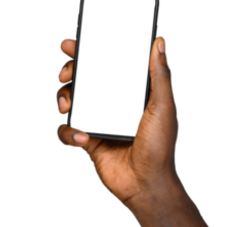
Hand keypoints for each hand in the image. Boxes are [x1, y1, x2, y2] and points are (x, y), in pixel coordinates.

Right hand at [54, 36, 177, 210]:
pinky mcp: (88, 141)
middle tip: (67, 73)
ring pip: (69, 101)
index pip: (105, 65)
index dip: (87, 52)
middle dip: (69, 71)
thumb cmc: (160, 147)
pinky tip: (82, 136)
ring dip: (63, 98)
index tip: (72, 44)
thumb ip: (159, 74)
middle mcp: (112, 104)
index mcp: (129, 91)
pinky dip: (68, 132)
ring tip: (68, 104)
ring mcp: (98, 121)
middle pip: (82, 78)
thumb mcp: (163, 106)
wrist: (147, 184)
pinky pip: (66, 131)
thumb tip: (159, 42)